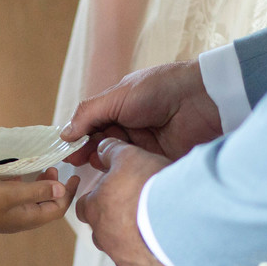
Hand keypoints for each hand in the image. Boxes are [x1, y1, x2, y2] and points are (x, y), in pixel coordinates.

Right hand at [0, 169, 78, 234]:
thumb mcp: (10, 193)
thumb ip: (36, 190)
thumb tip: (62, 189)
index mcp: (27, 218)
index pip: (57, 208)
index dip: (69, 193)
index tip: (74, 175)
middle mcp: (20, 220)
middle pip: (47, 205)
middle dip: (56, 188)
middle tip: (55, 168)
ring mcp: (7, 216)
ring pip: (33, 201)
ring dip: (40, 186)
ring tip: (41, 168)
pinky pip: (19, 198)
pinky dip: (25, 186)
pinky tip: (17, 173)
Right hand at [61, 60, 222, 169]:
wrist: (203, 99)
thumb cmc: (160, 89)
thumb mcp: (118, 96)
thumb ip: (88, 114)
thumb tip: (63, 133)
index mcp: (120, 107)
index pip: (92, 126)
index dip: (78, 138)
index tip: (65, 152)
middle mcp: (131, 127)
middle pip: (102, 145)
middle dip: (88, 152)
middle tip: (77, 161)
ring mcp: (145, 145)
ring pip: (117, 160)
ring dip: (105, 163)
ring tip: (98, 165)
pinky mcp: (158, 161)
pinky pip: (136, 171)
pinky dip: (124, 174)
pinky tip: (115, 177)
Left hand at [75, 139, 180, 265]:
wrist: (183, 217)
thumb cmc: (151, 186)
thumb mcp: (129, 157)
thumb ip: (112, 151)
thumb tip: (103, 147)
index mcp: (95, 211)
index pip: (85, 207)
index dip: (99, 199)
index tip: (115, 193)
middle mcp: (105, 239)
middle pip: (103, 231)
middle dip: (116, 221)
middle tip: (138, 208)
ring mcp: (126, 259)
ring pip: (124, 251)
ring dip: (135, 241)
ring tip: (156, 226)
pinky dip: (154, 256)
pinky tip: (169, 242)